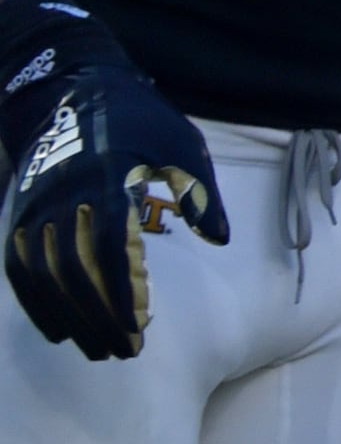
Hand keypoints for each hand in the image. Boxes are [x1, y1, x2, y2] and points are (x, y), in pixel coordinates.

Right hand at [4, 35, 224, 362]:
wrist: (74, 92)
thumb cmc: (141, 122)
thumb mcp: (181, 146)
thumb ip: (199, 193)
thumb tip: (218, 237)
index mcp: (107, 179)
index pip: (109, 247)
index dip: (121, 292)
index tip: (138, 328)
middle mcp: (63, 197)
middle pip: (74, 271)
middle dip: (98, 317)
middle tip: (123, 352)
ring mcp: (36, 207)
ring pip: (45, 274)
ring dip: (70, 317)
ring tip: (99, 349)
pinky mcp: (20, 214)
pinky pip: (20, 266)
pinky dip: (36, 302)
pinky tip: (59, 330)